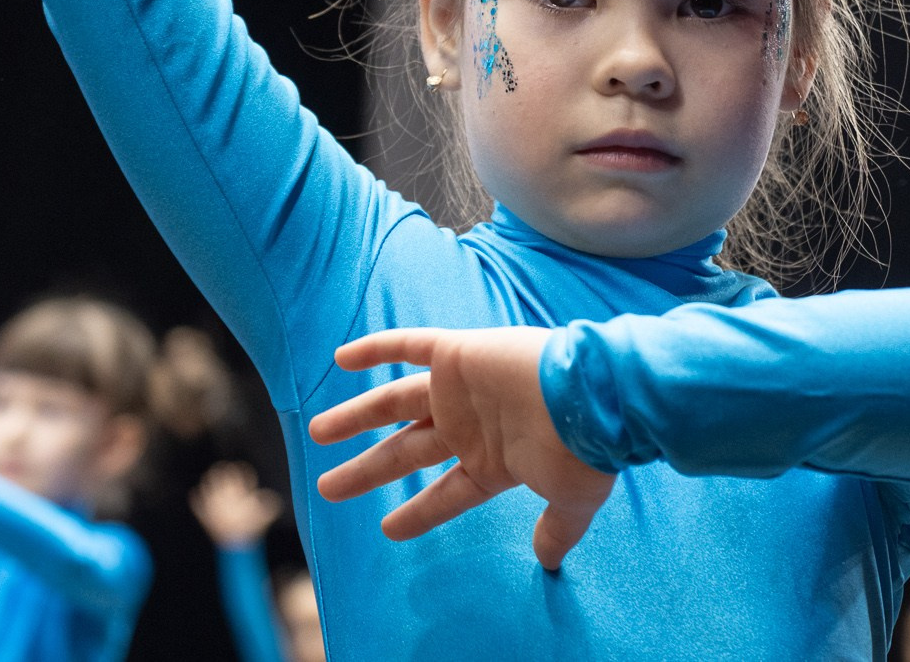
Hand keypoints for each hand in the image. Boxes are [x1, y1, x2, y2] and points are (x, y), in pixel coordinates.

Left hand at [189, 461, 283, 547]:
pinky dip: (196, 496)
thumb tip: (266, 494)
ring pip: (205, 485)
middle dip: (222, 469)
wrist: (236, 542)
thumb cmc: (250, 527)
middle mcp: (221, 495)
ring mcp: (211, 504)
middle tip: (224, 467)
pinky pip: (195, 502)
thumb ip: (268, 502)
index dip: (240, 468)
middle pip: (217, 474)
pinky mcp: (204, 514)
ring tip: (210, 477)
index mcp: (237, 492)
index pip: (236, 472)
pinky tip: (197, 493)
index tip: (241, 468)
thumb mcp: (265, 514)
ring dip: (208, 480)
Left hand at [308, 328, 615, 570]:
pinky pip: (410, 346)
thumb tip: (551, 562)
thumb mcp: (572, 500)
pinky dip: (378, 348)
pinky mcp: (459, 353)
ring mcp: (461, 391)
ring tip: (317, 433)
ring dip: (356, 417)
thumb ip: (557, 528)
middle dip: (367, 470)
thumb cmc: (582, 448)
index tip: (388, 530)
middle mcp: (470, 427)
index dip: (418, 513)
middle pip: (406, 452)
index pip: (447, 494)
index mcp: (494, 463)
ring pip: (396, 403)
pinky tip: (342, 357)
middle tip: (327, 489)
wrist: (592, 394)